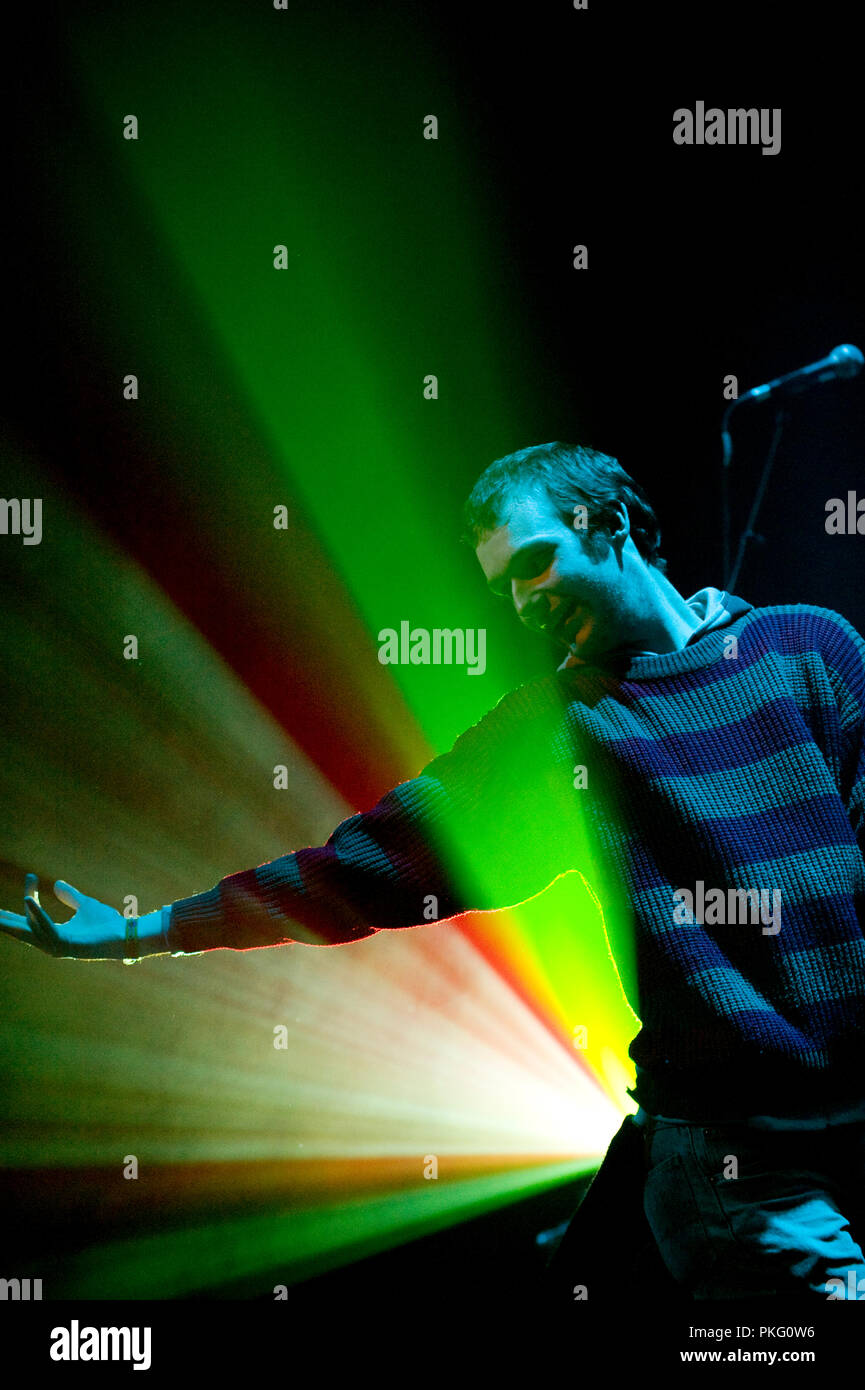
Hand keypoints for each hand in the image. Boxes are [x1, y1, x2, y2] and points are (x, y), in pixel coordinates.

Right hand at [0, 874, 128, 959]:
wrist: (124, 934)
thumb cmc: (107, 923)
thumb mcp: (85, 905)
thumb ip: (70, 896)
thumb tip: (56, 884)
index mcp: (55, 934)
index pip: (31, 919)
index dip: (28, 899)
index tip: (31, 876)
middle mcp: (52, 943)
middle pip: (21, 931)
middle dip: (4, 922)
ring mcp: (58, 946)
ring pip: (28, 931)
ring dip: (14, 918)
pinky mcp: (66, 945)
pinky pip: (46, 929)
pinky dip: (37, 914)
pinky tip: (28, 901)